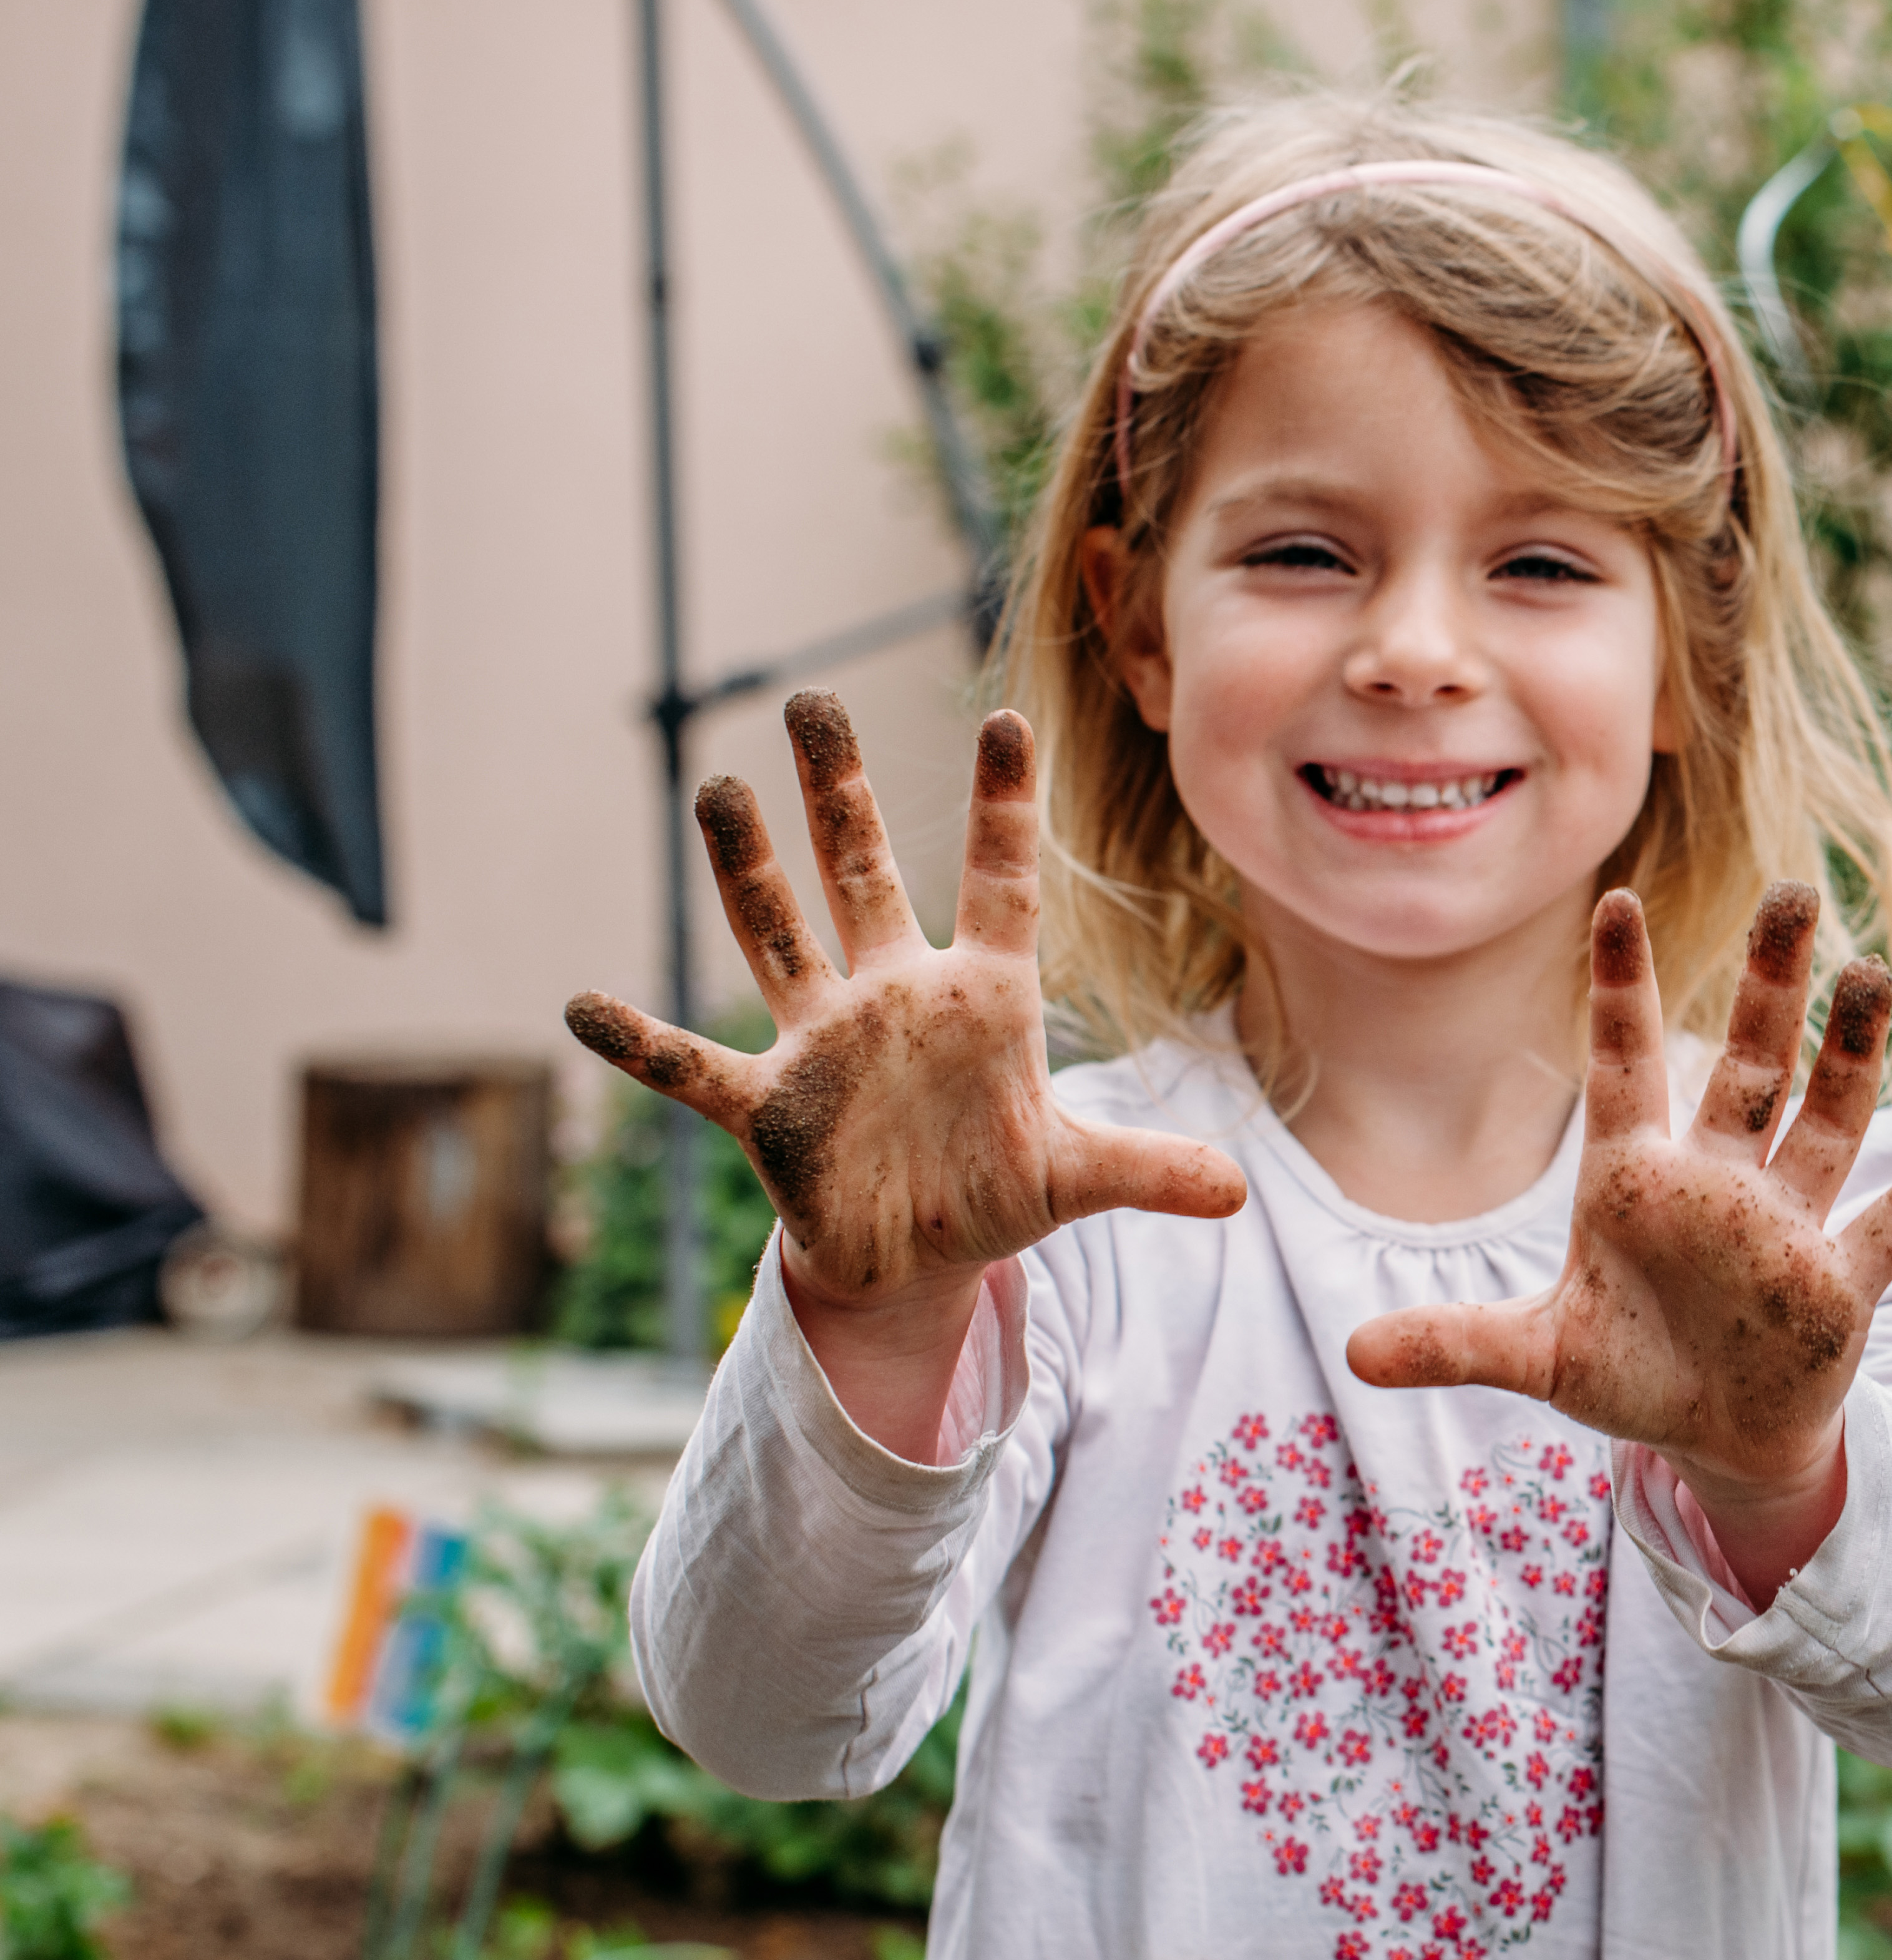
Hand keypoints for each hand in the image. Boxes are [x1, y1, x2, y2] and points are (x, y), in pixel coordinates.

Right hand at [564, 693, 1248, 1327]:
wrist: (914, 1258)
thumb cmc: (991, 1193)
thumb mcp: (1078, 1180)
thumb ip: (1150, 1171)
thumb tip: (1239, 1193)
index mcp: (981, 998)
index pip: (1001, 884)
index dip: (1003, 808)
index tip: (1009, 717)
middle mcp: (893, 997)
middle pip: (862, 875)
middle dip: (840, 795)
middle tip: (813, 702)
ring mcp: (824, 1043)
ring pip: (777, 936)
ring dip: (747, 872)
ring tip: (717, 788)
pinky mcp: (771, 1106)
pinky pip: (691, 1067)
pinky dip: (639, 1043)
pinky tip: (584, 1004)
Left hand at [1343, 884, 1891, 1541]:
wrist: (1716, 1438)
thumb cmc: (1631, 1375)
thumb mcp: (1539, 1358)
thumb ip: (1455, 1344)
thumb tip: (1352, 1354)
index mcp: (1638, 1182)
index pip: (1627, 1064)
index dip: (1622, 987)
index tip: (1617, 900)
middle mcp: (1721, 1184)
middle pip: (1750, 1066)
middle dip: (1773, 986)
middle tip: (1796, 893)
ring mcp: (1787, 1227)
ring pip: (1826, 1122)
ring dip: (1851, 1055)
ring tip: (1872, 976)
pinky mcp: (1839, 1285)